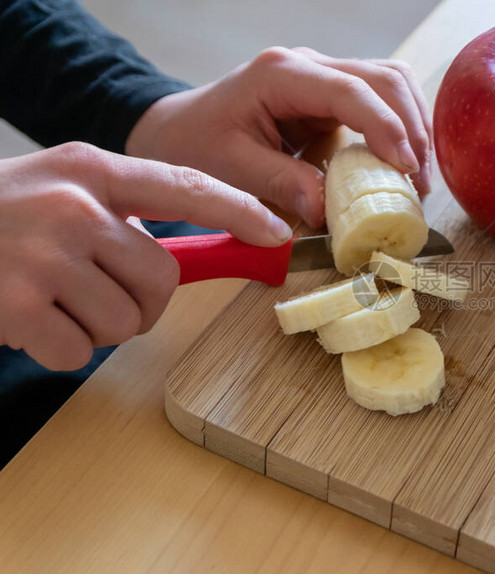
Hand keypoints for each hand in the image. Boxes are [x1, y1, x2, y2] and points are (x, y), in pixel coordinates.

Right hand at [0, 142, 290, 370]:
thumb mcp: (63, 189)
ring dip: (99, 323)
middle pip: (162, 278)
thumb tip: (205, 253)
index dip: (239, 212)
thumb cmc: (3, 215)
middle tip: (99, 290)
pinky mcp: (15, 305)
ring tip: (55, 298)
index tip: (277, 235)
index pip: (186, 187)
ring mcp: (42, 255)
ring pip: (126, 320)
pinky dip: (60, 346)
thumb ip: (125, 213)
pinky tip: (29, 318)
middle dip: (142, 299)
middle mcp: (72, 207)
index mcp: (91, 169)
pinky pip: (78, 350)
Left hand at [126, 47, 432, 229]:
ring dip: (414, 125)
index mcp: (279, 74)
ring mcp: (322, 75)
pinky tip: (404, 162)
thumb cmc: (196, 145)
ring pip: (391, 81)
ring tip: (418, 177)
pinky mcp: (331, 94)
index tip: (406, 168)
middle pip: (384, 78)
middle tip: (420, 184)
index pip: (350, 90)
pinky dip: (400, 126)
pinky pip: (380, 99)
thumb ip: (279, 182)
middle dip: (412, 128)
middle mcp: (307, 65)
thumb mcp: (229, 168)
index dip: (386, 126)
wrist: (178, 128)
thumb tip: (327, 210)